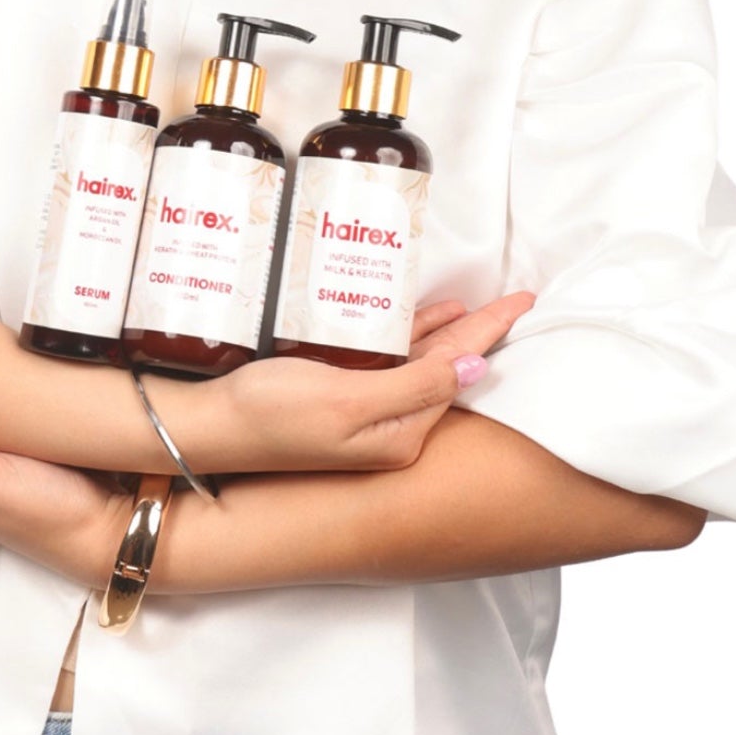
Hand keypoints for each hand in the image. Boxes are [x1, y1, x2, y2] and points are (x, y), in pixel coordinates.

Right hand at [174, 290, 536, 475]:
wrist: (212, 426)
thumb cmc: (272, 414)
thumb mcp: (350, 402)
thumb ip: (417, 385)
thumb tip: (477, 366)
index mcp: (400, 434)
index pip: (458, 371)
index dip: (490, 332)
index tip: (523, 302)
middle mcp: (390, 429)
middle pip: (447, 366)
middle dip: (481, 331)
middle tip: (518, 300)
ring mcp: (364, 413)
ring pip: (421, 361)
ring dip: (447, 331)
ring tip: (477, 305)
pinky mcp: (339, 397)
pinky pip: (389, 360)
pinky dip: (410, 336)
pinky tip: (424, 318)